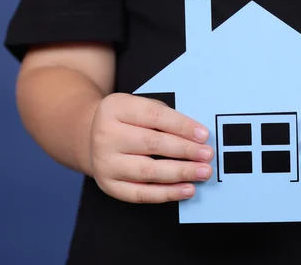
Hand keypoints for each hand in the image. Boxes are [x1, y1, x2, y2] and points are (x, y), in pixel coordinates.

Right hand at [90, 93, 213, 203]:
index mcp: (116, 108)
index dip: (182, 126)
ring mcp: (104, 162)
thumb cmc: (129, 121)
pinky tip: (187, 189)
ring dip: (180, 172)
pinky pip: (141, 194)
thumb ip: (166, 117)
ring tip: (203, 172)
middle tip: (207, 155)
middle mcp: (105, 135)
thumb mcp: (140, 107)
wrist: (92, 136)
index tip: (204, 135)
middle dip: (185, 150)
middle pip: (152, 144)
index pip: (154, 116)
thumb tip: (198, 136)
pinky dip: (167, 194)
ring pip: (148, 171)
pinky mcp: (108, 185)